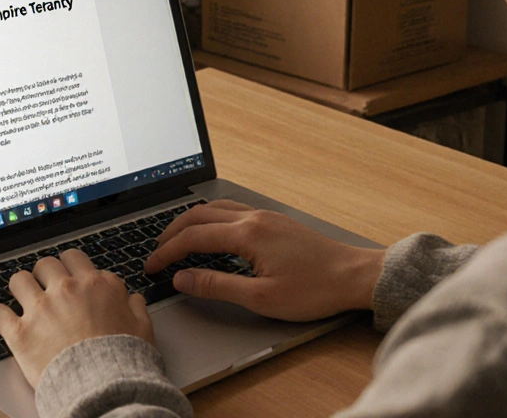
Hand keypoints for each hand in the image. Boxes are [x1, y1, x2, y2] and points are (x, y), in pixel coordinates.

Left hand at [0, 249, 153, 386]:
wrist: (104, 388)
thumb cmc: (124, 360)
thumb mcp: (142, 328)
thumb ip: (135, 307)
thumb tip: (131, 298)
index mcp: (96, 285)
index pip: (74, 258)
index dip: (70, 268)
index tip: (68, 277)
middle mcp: (67, 290)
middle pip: (45, 264)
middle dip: (44, 274)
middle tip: (46, 288)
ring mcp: (41, 309)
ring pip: (19, 280)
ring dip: (21, 288)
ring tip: (24, 299)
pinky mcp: (21, 333)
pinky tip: (4, 320)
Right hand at [144, 200, 386, 321]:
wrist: (355, 276)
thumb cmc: (315, 289)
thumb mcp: (261, 298)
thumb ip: (217, 286)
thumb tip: (183, 279)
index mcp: (248, 234)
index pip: (193, 238)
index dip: (167, 252)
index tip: (151, 266)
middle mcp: (254, 218)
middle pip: (199, 215)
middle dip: (172, 232)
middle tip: (156, 252)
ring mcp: (265, 216)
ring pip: (215, 208)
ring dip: (191, 222)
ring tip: (175, 239)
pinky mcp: (275, 221)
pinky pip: (232, 211)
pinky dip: (211, 219)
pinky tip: (211, 233)